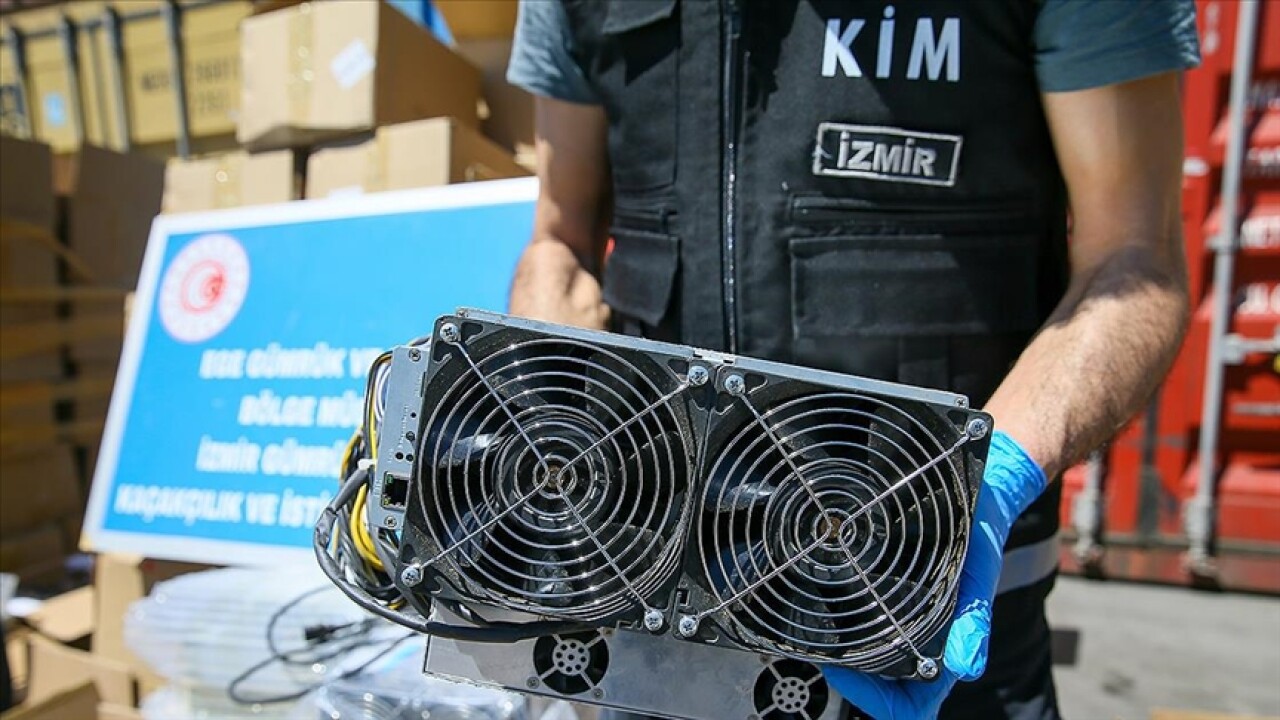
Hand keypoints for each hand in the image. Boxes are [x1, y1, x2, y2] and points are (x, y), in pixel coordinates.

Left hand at [822, 431, 1047, 719]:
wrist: (981, 482)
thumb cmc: (984, 528)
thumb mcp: (980, 568)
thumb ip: (974, 617)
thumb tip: (966, 668)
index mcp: (949, 643)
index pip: (910, 705)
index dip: (871, 698)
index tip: (839, 670)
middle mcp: (925, 635)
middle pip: (881, 685)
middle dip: (846, 675)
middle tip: (815, 648)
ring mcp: (908, 614)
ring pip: (868, 653)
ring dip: (840, 647)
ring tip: (810, 622)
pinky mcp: (893, 587)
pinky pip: (862, 614)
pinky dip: (840, 614)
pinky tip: (820, 594)